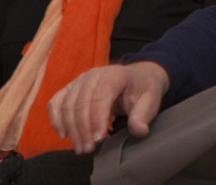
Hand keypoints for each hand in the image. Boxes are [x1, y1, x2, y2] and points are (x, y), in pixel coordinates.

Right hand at [47, 61, 168, 154]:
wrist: (136, 79)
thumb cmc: (142, 90)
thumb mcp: (151, 100)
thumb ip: (144, 115)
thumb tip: (138, 130)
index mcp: (115, 74)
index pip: (101, 96)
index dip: (97, 119)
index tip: (99, 140)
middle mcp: (94, 74)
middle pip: (81, 102)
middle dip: (82, 129)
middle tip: (89, 149)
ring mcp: (80, 80)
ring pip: (66, 105)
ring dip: (70, 129)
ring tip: (80, 148)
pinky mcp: (70, 88)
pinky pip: (55, 103)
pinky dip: (56, 119)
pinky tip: (63, 135)